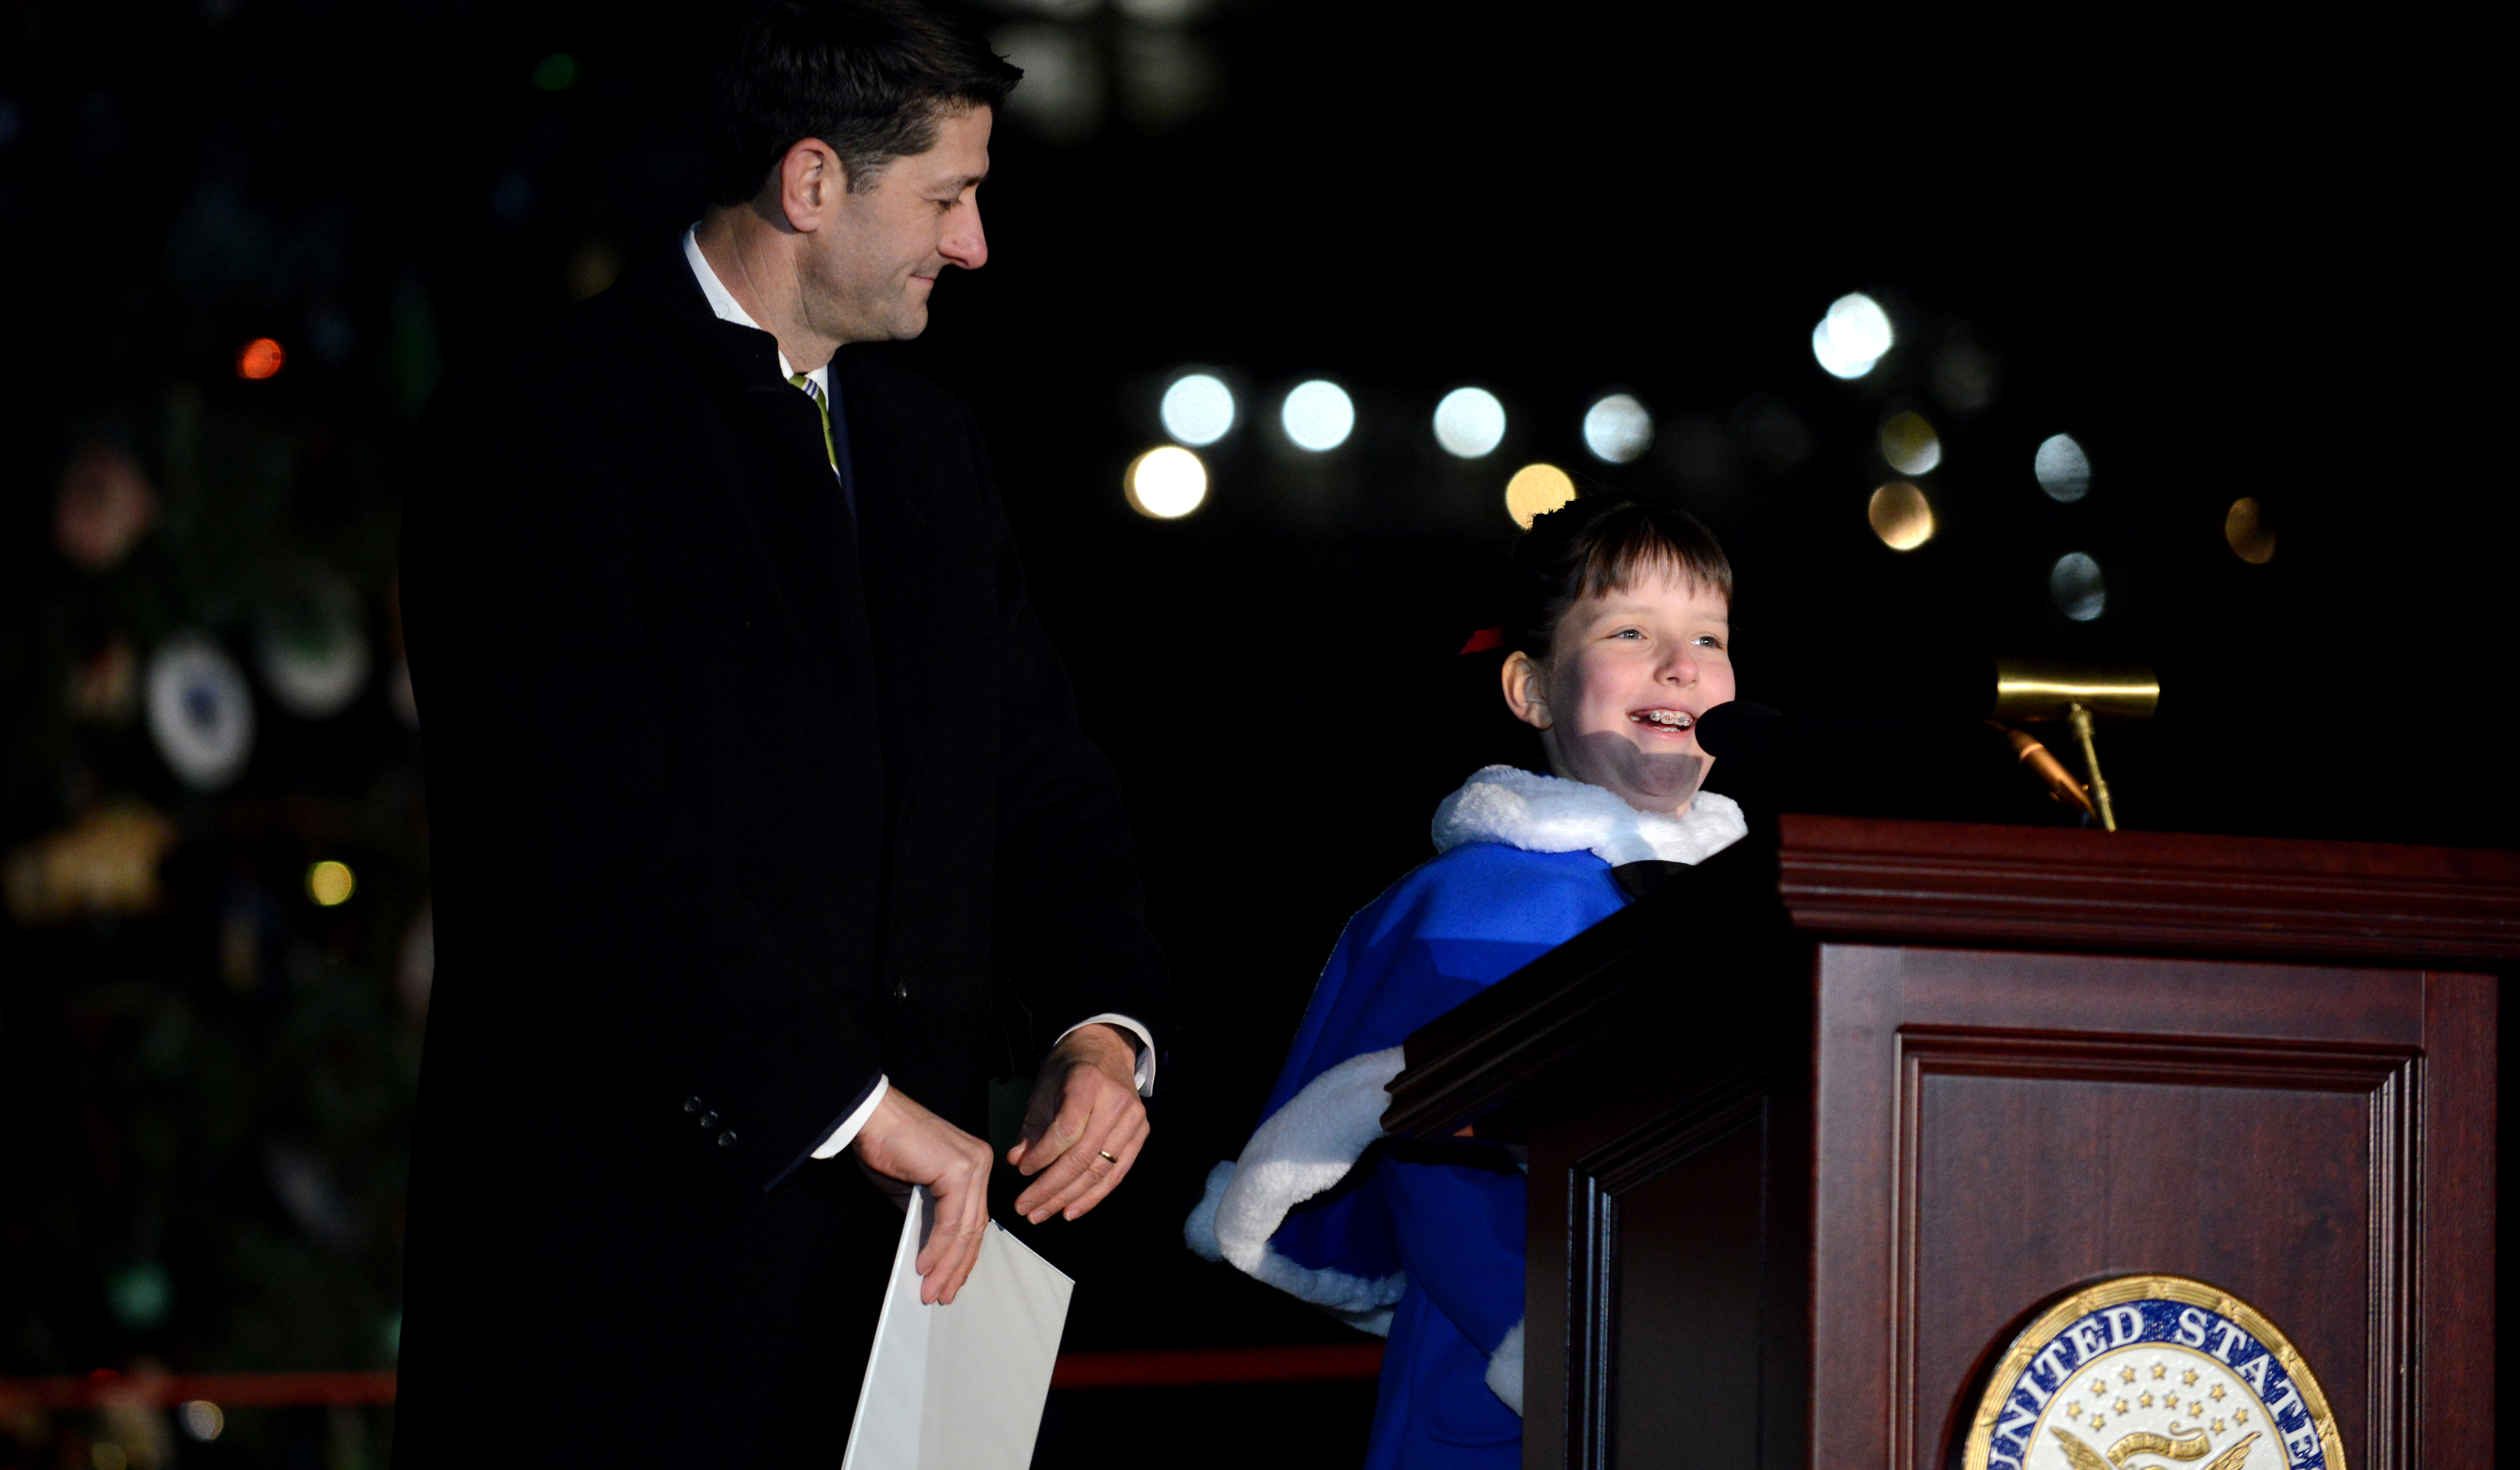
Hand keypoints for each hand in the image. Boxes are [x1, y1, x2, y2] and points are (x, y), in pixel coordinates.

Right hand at [851, 1087, 994, 1304]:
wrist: (871, 1117)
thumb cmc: (887, 1147)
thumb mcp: (913, 1190)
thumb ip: (929, 1215)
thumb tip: (933, 1252)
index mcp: (974, 1165)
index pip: (974, 1219)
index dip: (963, 1254)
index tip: (951, 1281)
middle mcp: (981, 1163)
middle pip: (974, 1227)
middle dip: (958, 1266)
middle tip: (943, 1295)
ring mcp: (973, 1165)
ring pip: (965, 1228)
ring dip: (947, 1265)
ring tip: (932, 1290)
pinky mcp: (958, 1170)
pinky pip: (950, 1221)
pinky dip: (937, 1247)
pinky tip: (925, 1267)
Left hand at [1009, 1023, 1147, 1224]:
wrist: (1106, 1048)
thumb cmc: (1069, 1069)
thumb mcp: (1045, 1088)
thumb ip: (1033, 1126)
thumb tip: (1017, 1160)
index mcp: (1089, 1083)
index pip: (1067, 1131)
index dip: (1043, 1156)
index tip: (1021, 1171)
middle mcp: (1117, 1102)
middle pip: (1083, 1157)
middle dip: (1051, 1188)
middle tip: (1025, 1208)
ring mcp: (1134, 1120)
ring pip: (1101, 1170)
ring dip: (1069, 1198)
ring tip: (1042, 1214)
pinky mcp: (1141, 1134)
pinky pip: (1117, 1173)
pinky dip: (1094, 1195)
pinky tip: (1071, 1209)